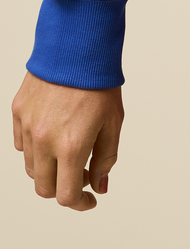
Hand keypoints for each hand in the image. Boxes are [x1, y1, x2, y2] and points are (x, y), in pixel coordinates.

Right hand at [12, 73, 123, 210]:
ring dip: (49, 168)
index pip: (66, 195)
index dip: (80, 203)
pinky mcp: (17, 112)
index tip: (90, 199)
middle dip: (64, 188)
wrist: (78, 45)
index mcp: (71, 146)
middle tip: (83, 176)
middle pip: (44, 187)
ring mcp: (27, 127)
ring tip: (69, 151)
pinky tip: (53, 135)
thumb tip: (100, 186)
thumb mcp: (114, 122)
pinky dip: (35, 149)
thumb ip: (107, 158)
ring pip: (31, 167)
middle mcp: (44, 141)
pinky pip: (20, 144)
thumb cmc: (100, 82)